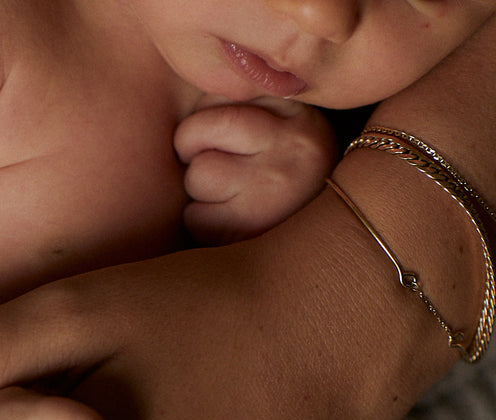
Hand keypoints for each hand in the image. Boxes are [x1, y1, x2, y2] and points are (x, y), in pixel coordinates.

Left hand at [174, 96, 337, 244]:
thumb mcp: (276, 129)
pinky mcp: (252, 228)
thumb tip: (192, 86)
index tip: (223, 136)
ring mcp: (276, 187)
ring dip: (198, 190)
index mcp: (297, 110)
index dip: (207, 116)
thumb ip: (240, 104)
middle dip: (192, 149)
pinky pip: (196, 217)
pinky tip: (228, 222)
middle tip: (212, 166)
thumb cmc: (279, 183)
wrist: (317, 245)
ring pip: (198, 174)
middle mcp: (295, 144)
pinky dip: (200, 222)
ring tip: (227, 196)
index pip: (221, 92)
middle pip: (202, 129)